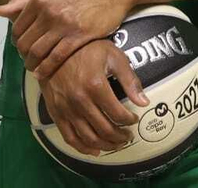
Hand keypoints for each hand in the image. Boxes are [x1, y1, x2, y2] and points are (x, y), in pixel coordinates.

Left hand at [0, 0, 136, 79]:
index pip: (18, 27)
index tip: (20, 47)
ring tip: (33, 69)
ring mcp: (63, 25)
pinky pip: (56, 57)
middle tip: (26, 60)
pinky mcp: (78, 36)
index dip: (16, 40)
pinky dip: (47, 69)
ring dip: (32, 64)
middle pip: (26, 42)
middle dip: (23, 54)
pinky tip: (43, 74)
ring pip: (38, 51)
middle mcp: (48, 12)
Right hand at [37, 40, 147, 156]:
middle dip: (120, 136)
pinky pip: (69, 137)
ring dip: (105, 145)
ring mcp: (66, 108)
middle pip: (105, 129)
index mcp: (96, 85)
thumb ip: (129, 79)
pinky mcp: (55, 112)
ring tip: (115, 144)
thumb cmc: (86, 48)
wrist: (53, 46)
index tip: (134, 119)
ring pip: (89, 138)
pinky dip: (83, 148)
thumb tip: (144, 102)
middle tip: (127, 136)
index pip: (118, 113)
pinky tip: (94, 150)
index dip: (130, 120)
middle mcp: (80, 100)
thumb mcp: (112, 55)